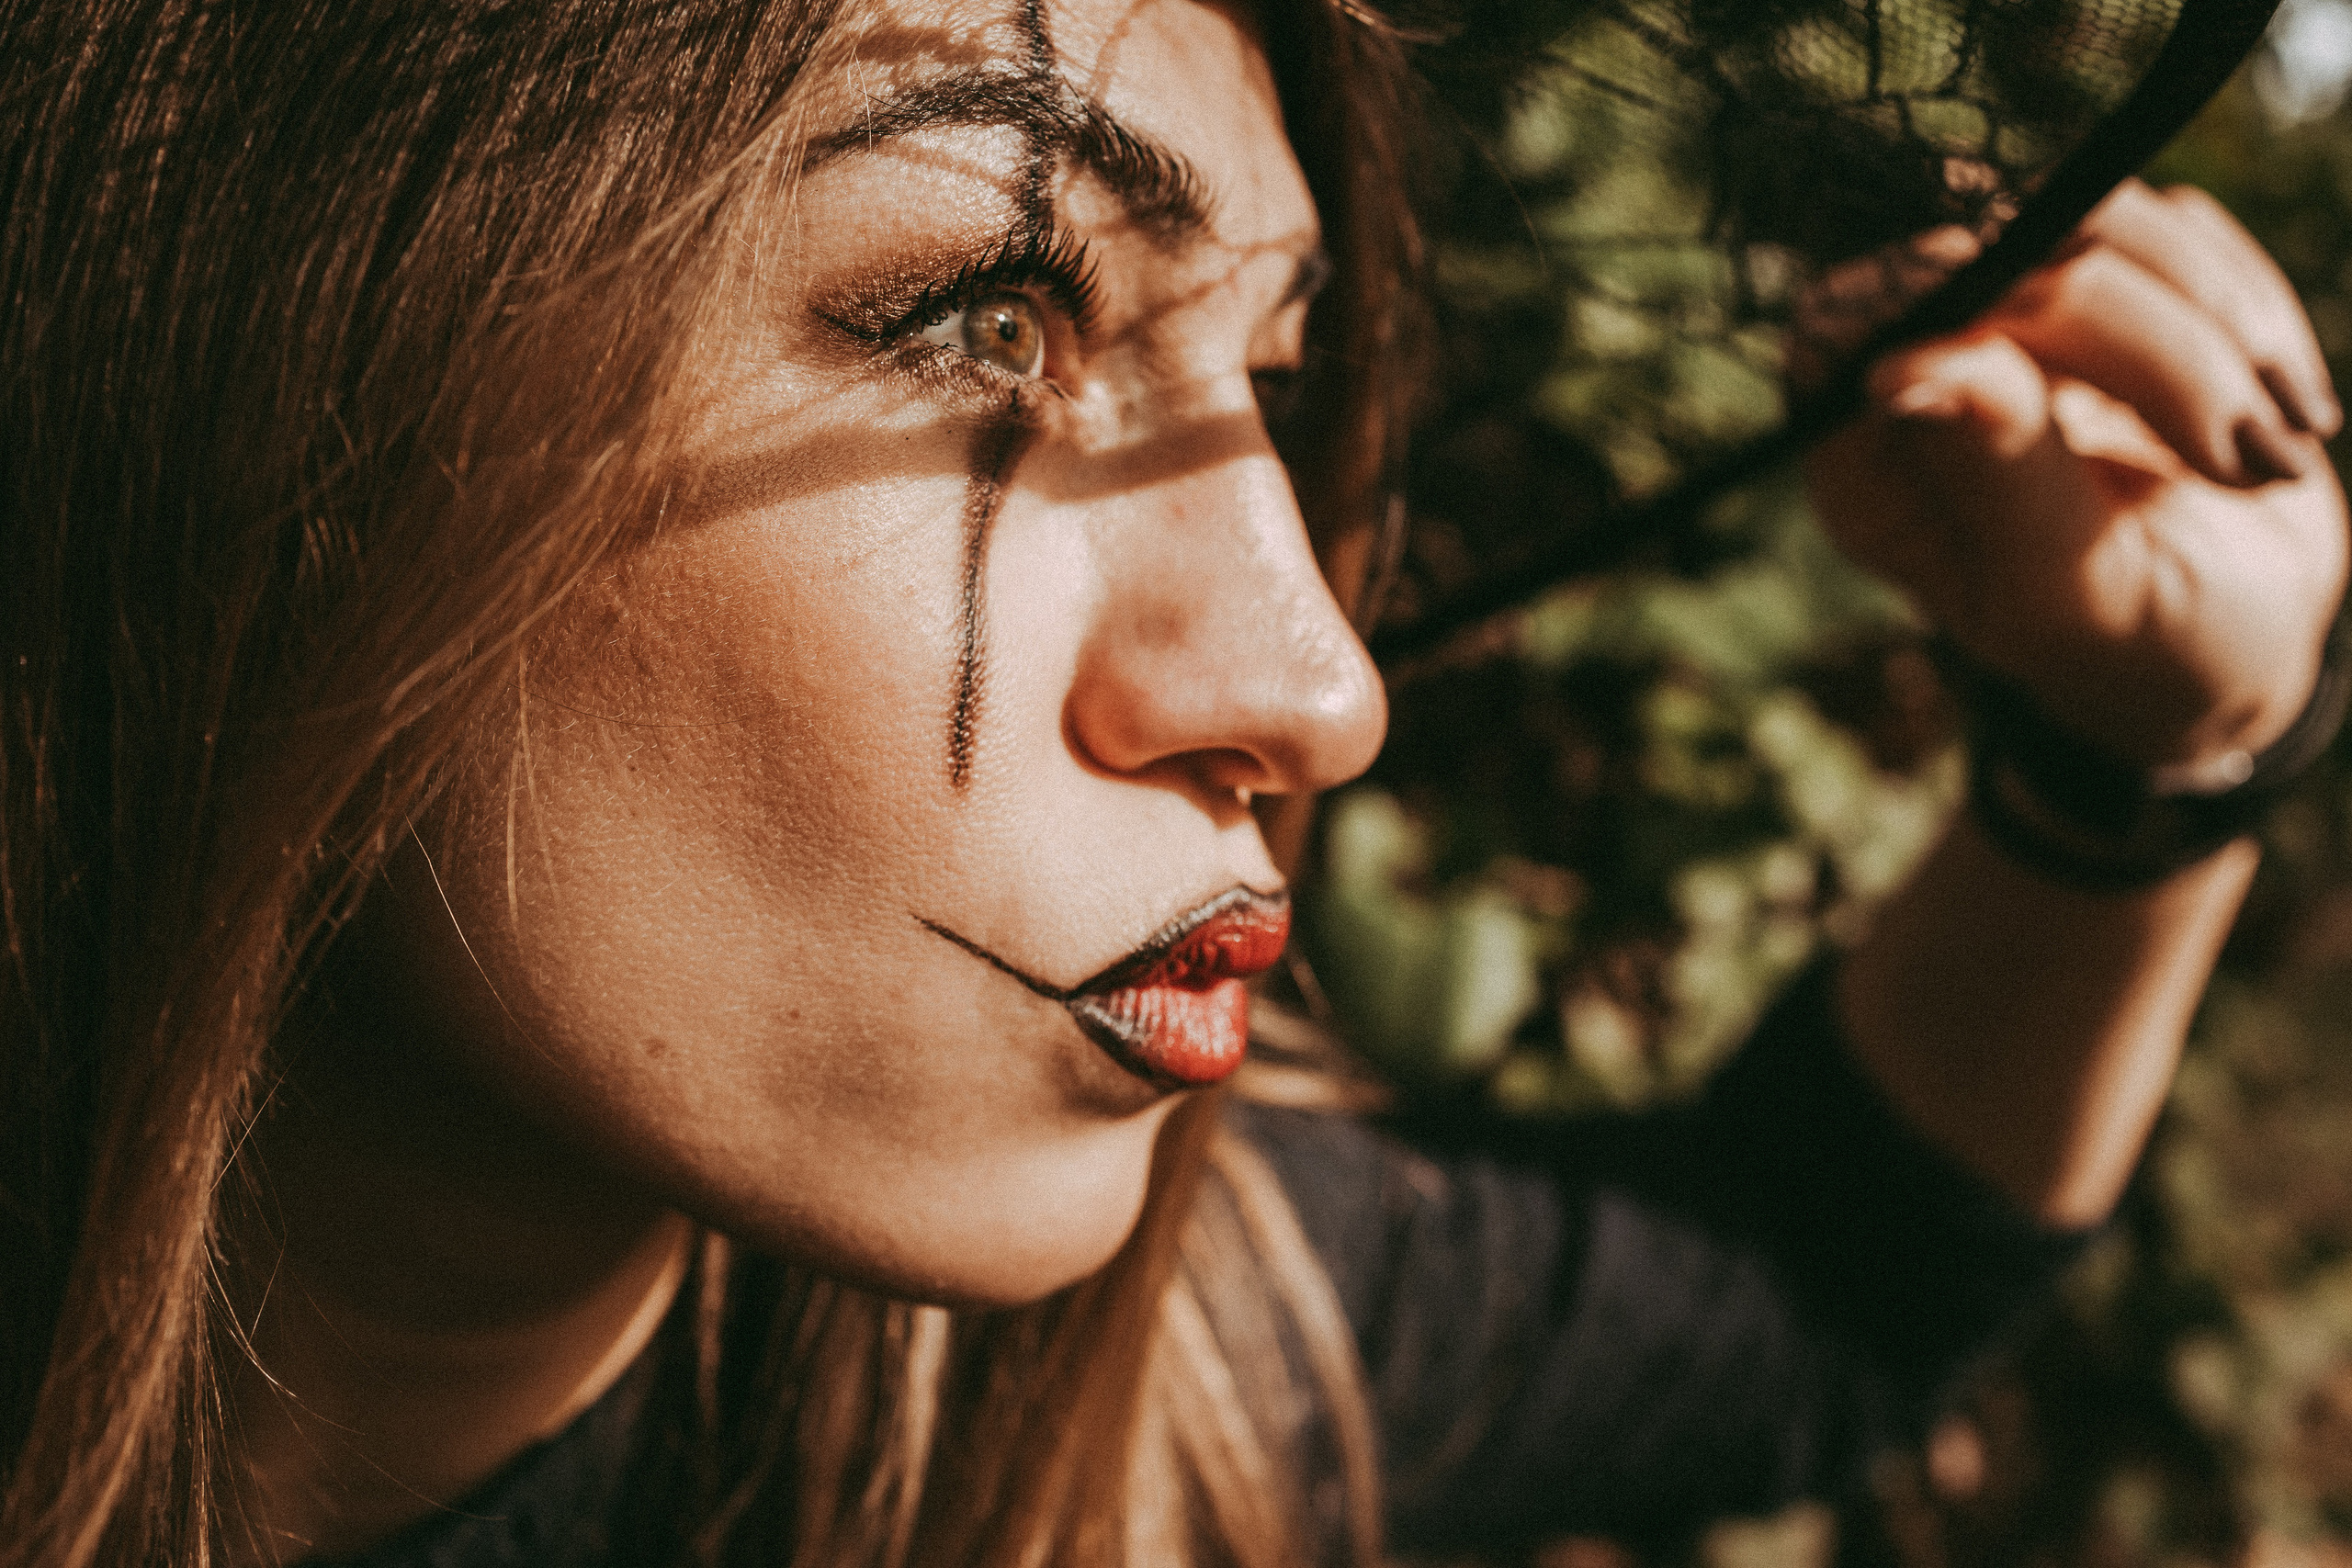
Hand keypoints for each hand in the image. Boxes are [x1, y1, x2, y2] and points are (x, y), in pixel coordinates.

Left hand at [1807, 180, 2349, 776]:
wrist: (2235, 632)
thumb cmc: (2133, 639)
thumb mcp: (2065, 584)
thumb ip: (1993, 468)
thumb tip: (1902, 366)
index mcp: (1867, 461)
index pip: (1851, 324)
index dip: (1951, 299)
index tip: (2075, 365)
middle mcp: (1920, 371)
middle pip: (2003, 255)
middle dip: (2150, 343)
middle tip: (2235, 451)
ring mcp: (2016, 311)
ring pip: (2100, 218)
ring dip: (2218, 321)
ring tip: (2272, 440)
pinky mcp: (2107, 274)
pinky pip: (2178, 227)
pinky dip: (2250, 311)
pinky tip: (2276, 403)